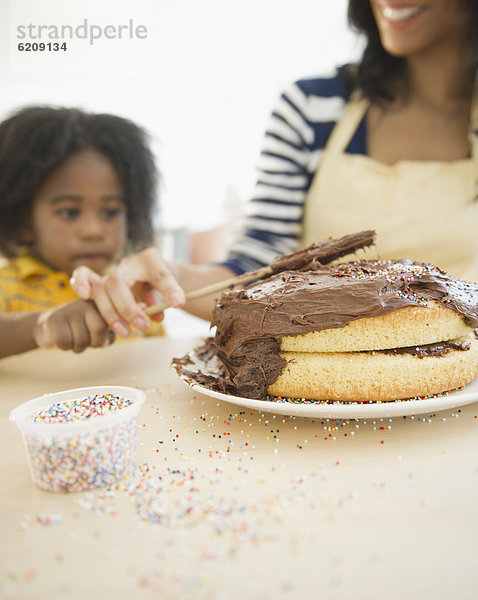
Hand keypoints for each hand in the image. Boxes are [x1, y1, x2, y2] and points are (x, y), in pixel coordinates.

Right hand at [33, 300, 112, 352]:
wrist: (49, 327)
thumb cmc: (77, 331)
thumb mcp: (95, 331)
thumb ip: (107, 335)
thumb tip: (107, 340)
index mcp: (99, 306)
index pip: (111, 325)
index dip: (103, 339)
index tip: (97, 342)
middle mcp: (85, 304)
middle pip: (99, 330)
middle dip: (93, 343)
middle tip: (85, 342)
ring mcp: (69, 310)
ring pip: (81, 340)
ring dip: (78, 348)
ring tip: (72, 339)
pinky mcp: (53, 319)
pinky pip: (65, 342)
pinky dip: (64, 347)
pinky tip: (61, 340)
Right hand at [70, 248, 185, 337]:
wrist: (152, 275)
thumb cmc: (161, 281)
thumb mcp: (172, 287)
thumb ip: (172, 293)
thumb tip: (174, 304)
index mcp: (150, 261)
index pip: (158, 273)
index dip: (168, 288)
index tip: (178, 302)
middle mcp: (128, 264)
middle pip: (118, 283)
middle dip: (128, 308)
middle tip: (143, 326)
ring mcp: (113, 272)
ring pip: (102, 288)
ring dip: (111, 313)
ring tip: (125, 332)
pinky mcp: (101, 283)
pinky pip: (83, 276)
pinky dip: (80, 283)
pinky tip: (84, 295)